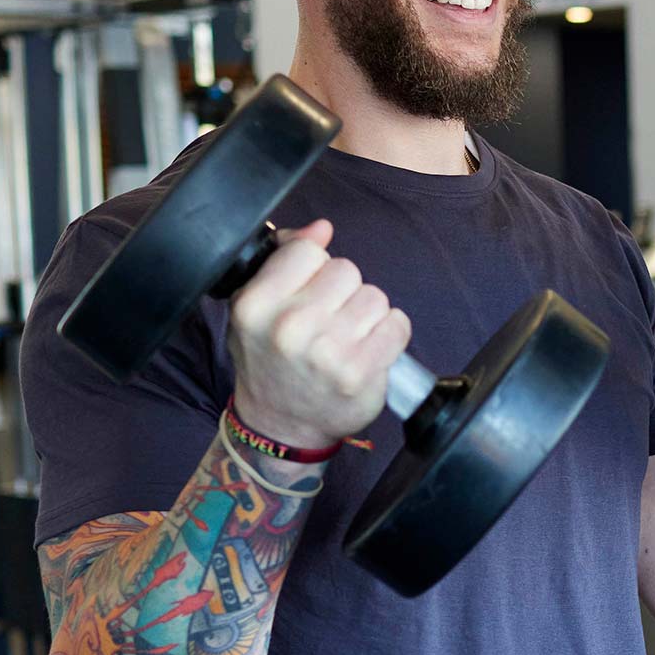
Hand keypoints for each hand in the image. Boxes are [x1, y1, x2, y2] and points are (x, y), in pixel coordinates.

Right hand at [225, 220, 411, 451]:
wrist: (280, 426)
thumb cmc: (270, 362)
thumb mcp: (257, 308)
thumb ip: (283, 259)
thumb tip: (322, 228)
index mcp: (256, 305)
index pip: (307, 250)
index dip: (314, 268)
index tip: (309, 291)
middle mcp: (290, 326)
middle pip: (346, 270)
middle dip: (344, 291)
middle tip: (329, 320)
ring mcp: (327, 352)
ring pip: (375, 296)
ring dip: (367, 314)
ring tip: (347, 337)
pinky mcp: (361, 372)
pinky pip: (397, 324)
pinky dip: (390, 334)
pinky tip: (369, 349)